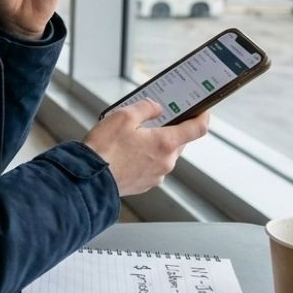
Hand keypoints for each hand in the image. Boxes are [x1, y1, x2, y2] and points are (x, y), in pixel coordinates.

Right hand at [83, 100, 210, 196]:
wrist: (89, 179)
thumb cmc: (104, 149)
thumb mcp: (123, 116)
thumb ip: (145, 108)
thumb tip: (156, 107)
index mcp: (165, 143)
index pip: (197, 129)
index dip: (202, 116)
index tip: (202, 110)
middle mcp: (166, 162)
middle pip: (177, 141)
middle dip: (168, 130)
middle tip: (151, 120)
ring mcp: (156, 176)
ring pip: (162, 155)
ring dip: (153, 145)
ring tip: (129, 138)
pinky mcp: (144, 185)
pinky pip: (150, 167)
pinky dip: (143, 158)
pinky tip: (124, 153)